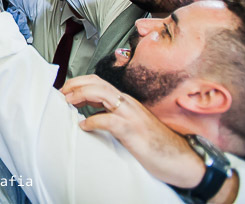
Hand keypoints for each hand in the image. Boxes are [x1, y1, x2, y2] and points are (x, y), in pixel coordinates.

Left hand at [62, 75, 204, 188]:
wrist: (183, 160)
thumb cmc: (157, 145)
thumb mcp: (131, 126)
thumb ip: (114, 117)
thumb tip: (91, 115)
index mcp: (127, 102)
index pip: (99, 83)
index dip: (80, 83)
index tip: (66, 91)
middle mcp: (128, 104)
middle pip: (97, 83)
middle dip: (76, 84)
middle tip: (61, 93)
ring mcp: (132, 116)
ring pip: (102, 94)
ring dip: (81, 95)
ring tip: (68, 102)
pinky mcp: (133, 131)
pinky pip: (109, 120)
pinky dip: (93, 121)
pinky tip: (85, 126)